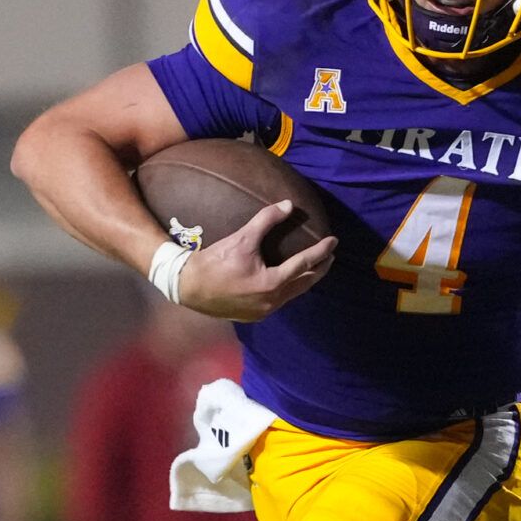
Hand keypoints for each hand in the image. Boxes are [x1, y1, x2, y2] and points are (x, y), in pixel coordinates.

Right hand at [177, 200, 337, 320]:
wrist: (187, 286)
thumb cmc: (215, 261)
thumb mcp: (242, 238)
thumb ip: (266, 220)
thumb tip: (288, 204)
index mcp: (272, 283)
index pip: (305, 264)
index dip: (321, 251)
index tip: (333, 241)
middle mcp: (272, 301)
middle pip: (305, 283)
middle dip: (320, 268)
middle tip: (330, 255)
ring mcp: (264, 311)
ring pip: (294, 294)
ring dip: (306, 280)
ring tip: (315, 267)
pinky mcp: (254, 315)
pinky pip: (281, 301)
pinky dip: (290, 289)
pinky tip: (291, 281)